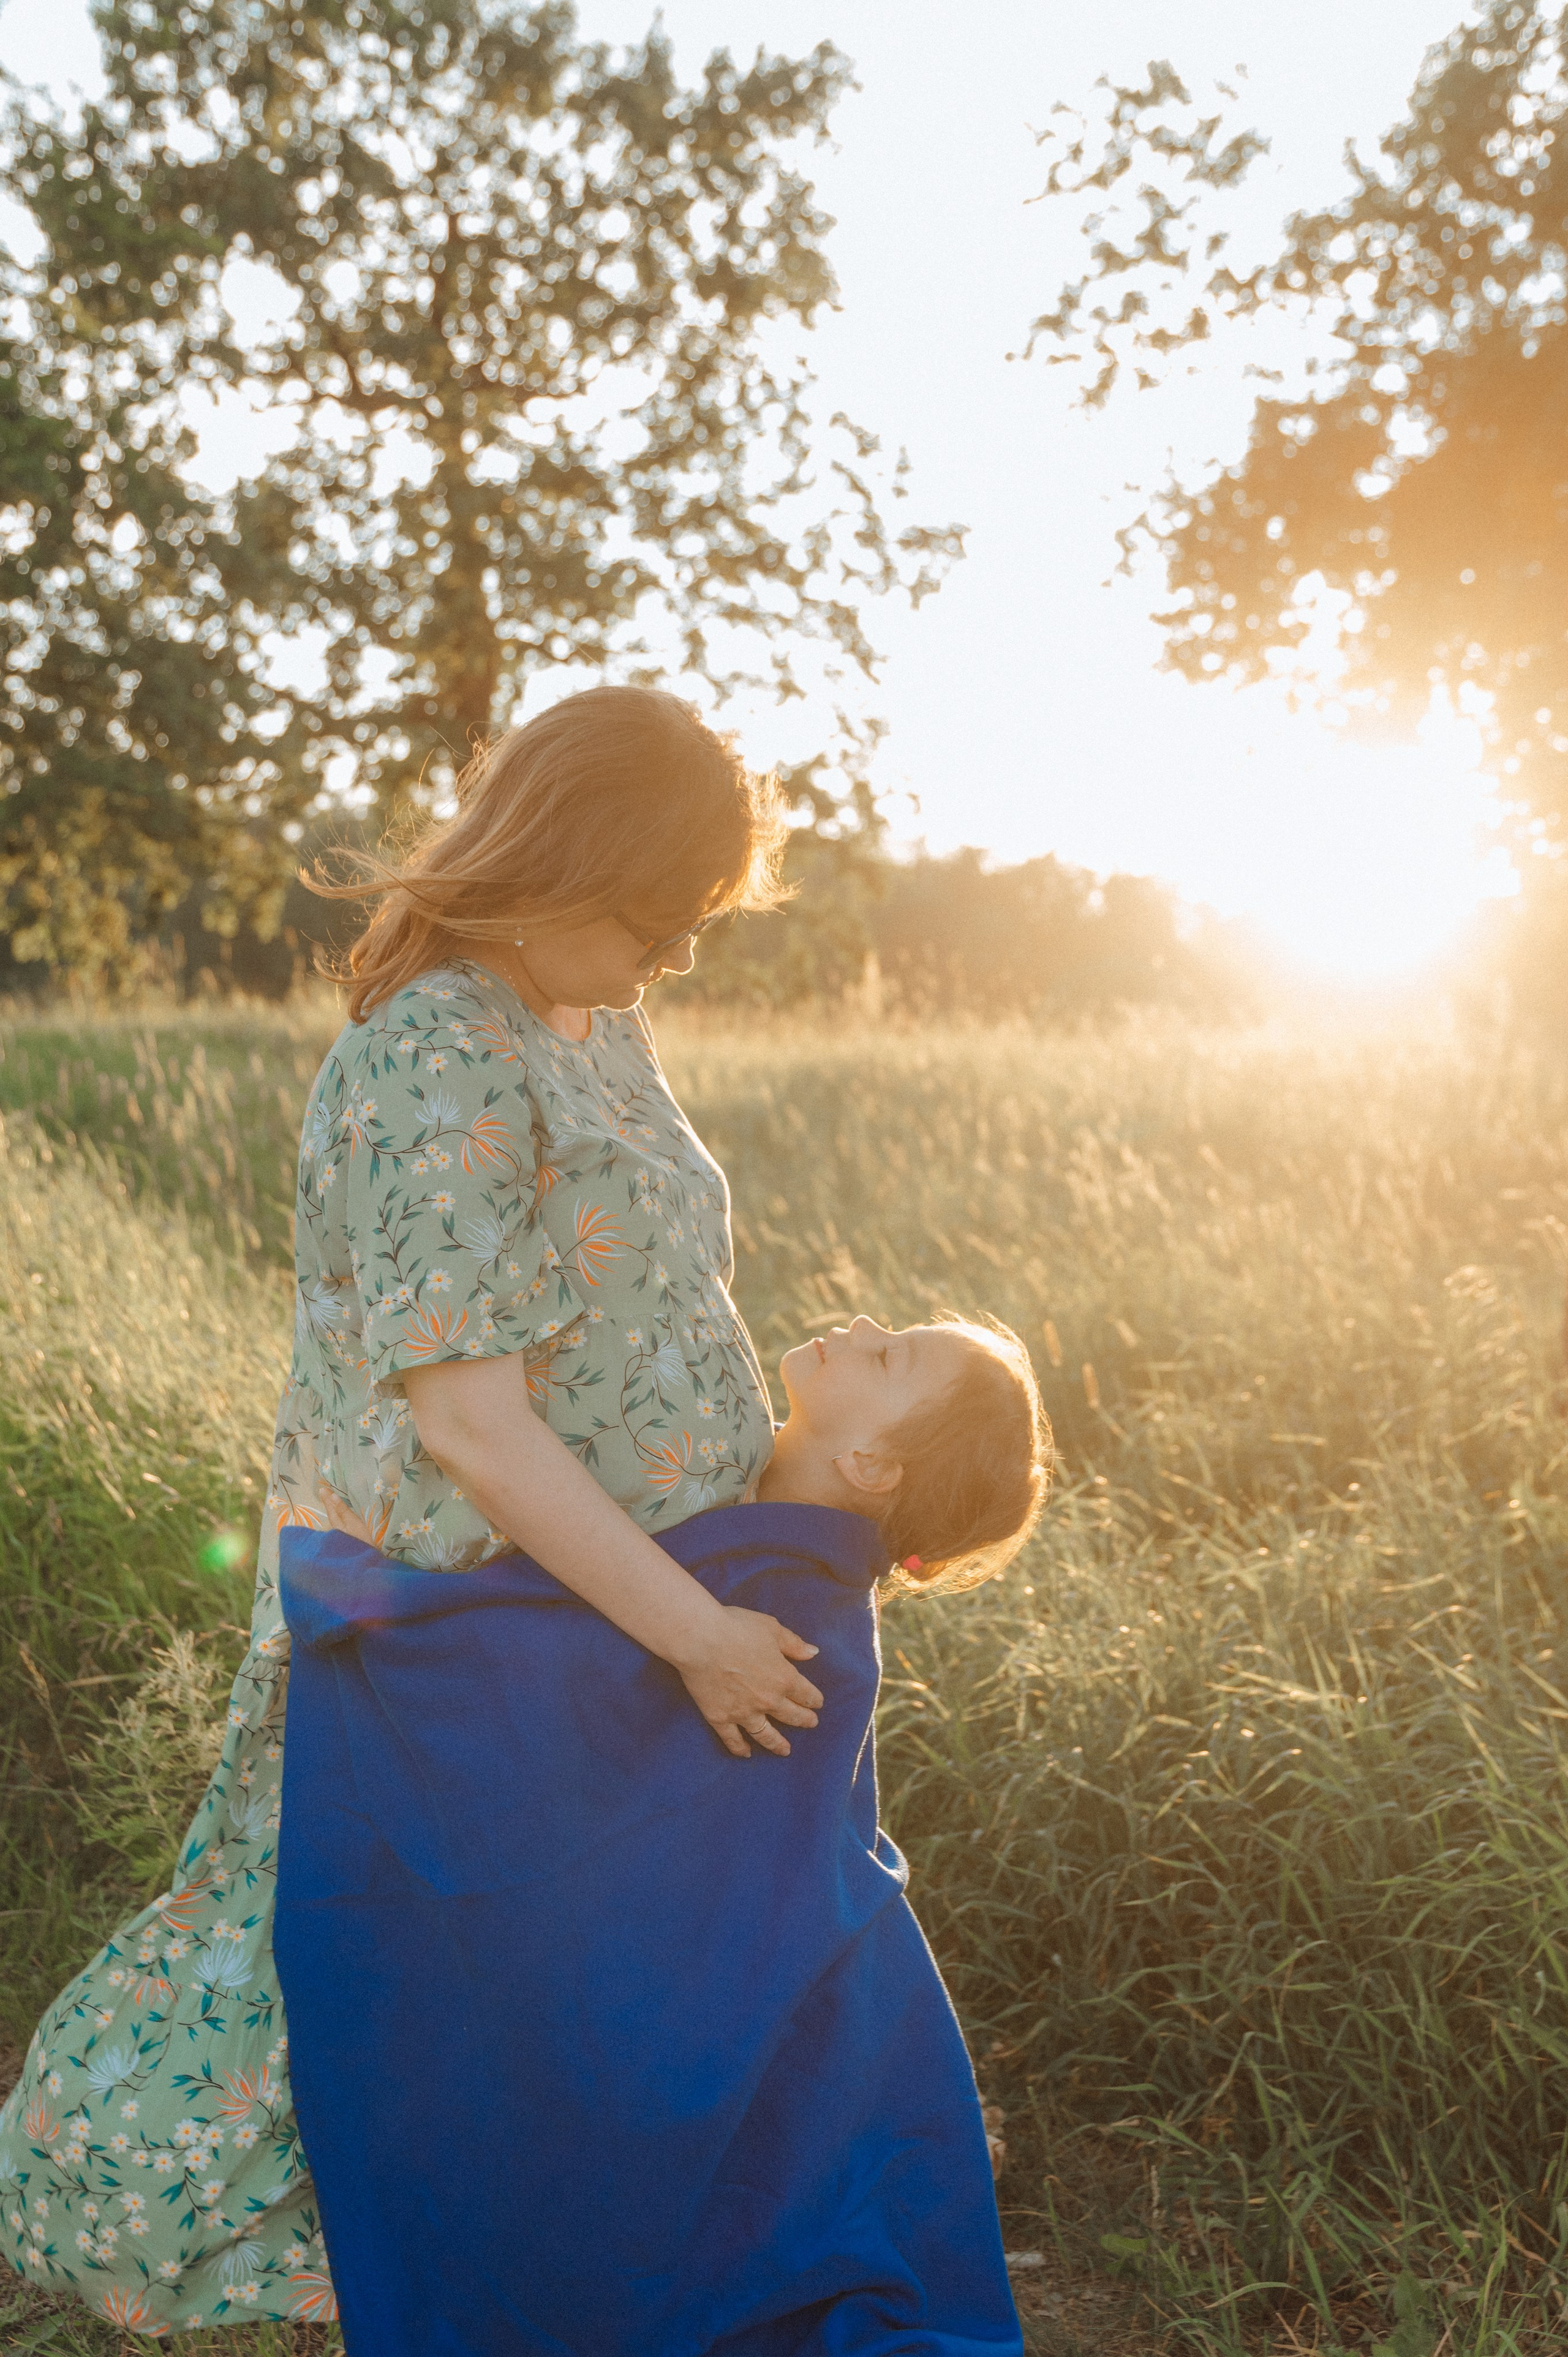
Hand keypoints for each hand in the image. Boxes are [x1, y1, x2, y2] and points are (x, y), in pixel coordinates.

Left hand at [317, 1481, 374, 1545]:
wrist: (365, 1561)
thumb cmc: (360, 1541)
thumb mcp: (352, 1523)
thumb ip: (343, 1510)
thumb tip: (332, 1496)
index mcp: (337, 1525)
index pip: (331, 1510)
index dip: (327, 1499)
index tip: (322, 1489)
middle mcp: (337, 1531)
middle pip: (332, 1515)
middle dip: (329, 1504)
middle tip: (324, 1492)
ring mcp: (342, 1537)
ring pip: (336, 1521)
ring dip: (334, 1511)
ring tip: (332, 1502)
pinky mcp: (348, 1541)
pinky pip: (341, 1526)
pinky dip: (340, 1519)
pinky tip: (342, 1519)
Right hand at [672, 1605, 824, 1759]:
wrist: (700, 1639)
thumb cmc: (737, 1628)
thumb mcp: (772, 1629)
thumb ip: (794, 1644)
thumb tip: (813, 1653)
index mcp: (784, 1678)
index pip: (806, 1694)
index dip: (814, 1699)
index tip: (818, 1703)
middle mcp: (768, 1701)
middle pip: (791, 1716)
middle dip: (804, 1720)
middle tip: (811, 1724)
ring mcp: (743, 1713)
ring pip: (766, 1735)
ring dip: (777, 1744)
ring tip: (785, 1750)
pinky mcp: (720, 1718)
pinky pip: (733, 1739)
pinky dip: (740, 1748)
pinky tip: (746, 1753)